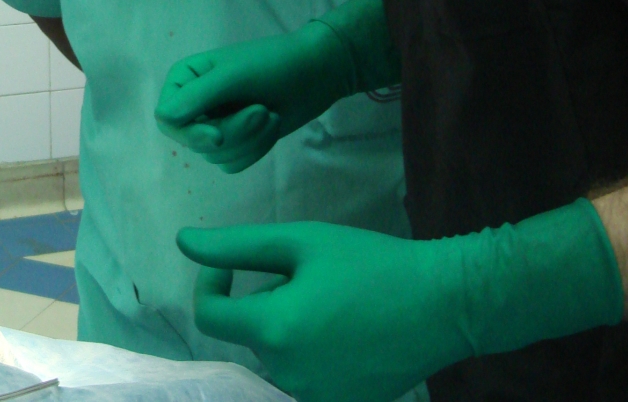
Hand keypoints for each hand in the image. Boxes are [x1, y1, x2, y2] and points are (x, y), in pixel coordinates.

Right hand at [156, 0, 399, 172]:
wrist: (317, 72)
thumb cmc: (274, 64)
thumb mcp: (234, 75)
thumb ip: (197, 95)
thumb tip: (163, 118)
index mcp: (185, 81)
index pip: (167, 119)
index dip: (189, 133)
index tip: (217, 135)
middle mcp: (194, 105)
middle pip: (194, 142)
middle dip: (234, 132)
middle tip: (263, 111)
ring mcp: (215, 124)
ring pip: (216, 156)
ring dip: (250, 140)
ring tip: (270, 114)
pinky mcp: (236, 141)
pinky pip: (233, 163)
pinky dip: (256, 149)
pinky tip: (271, 126)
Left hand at [177, 200, 623, 401]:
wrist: (445, 304)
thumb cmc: (371, 264)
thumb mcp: (300, 242)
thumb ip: (236, 246)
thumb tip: (182, 242)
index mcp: (274, 331)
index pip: (209, 318)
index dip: (209, 285)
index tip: (229, 264)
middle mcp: (288, 374)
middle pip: (249, 336)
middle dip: (261, 303)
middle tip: (304, 275)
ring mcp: (316, 396)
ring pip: (276, 356)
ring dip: (286, 327)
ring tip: (330, 301)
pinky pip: (304, 375)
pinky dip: (310, 350)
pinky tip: (346, 330)